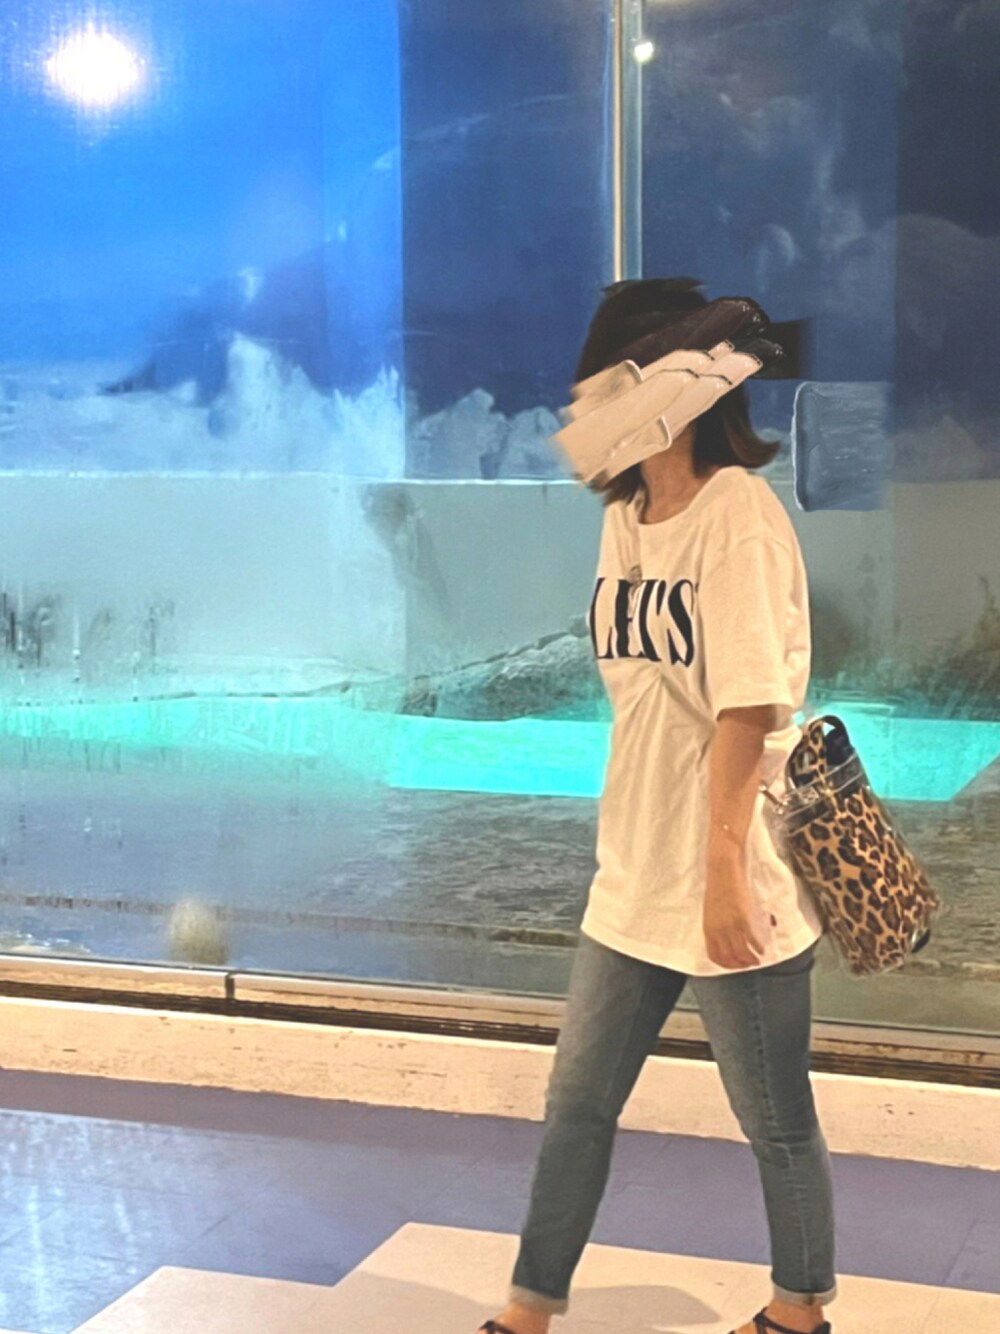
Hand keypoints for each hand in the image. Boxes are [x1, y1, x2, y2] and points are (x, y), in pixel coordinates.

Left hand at [704, 848, 765, 969]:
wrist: (722, 870)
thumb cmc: (717, 888)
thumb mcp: (712, 911)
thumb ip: (717, 927)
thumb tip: (725, 939)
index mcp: (708, 929)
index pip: (714, 956)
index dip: (726, 965)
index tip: (735, 965)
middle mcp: (717, 931)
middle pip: (729, 957)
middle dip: (740, 965)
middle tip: (749, 965)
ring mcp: (729, 926)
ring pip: (741, 952)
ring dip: (750, 959)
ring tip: (757, 960)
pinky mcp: (742, 919)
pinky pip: (750, 940)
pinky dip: (757, 947)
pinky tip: (761, 949)